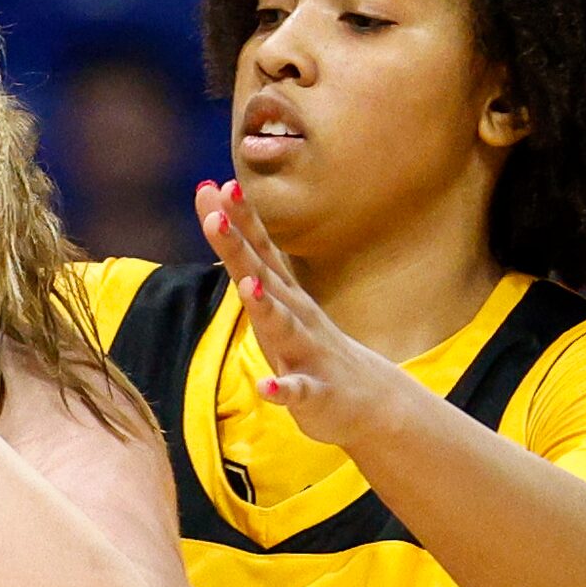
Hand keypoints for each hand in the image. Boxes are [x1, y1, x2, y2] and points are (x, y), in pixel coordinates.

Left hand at [196, 179, 401, 445]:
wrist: (370, 401)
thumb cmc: (308, 345)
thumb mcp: (273, 302)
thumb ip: (245, 260)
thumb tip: (215, 210)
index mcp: (283, 295)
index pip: (259, 250)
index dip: (239, 219)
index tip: (217, 185)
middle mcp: (296, 316)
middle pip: (263, 277)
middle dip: (239, 247)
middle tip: (215, 217)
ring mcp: (307, 353)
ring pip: (284, 327)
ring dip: (266, 307)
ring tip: (249, 286)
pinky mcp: (315, 394)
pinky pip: (298, 391)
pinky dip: (282, 389)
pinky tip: (267, 387)